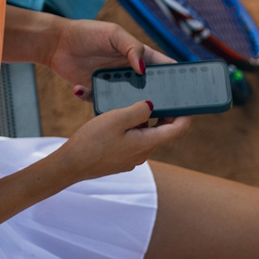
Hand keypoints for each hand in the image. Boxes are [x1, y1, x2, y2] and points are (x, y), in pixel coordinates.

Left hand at [46, 18, 174, 101]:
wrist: (57, 43)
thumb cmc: (87, 33)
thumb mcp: (114, 34)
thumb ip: (132, 48)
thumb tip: (143, 69)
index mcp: (139, 55)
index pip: (163, 67)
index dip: (175, 77)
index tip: (183, 88)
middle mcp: (129, 72)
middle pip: (149, 89)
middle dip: (154, 99)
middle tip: (157, 108)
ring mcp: (114, 84)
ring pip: (127, 101)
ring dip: (123, 105)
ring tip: (118, 106)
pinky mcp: (97, 93)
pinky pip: (101, 103)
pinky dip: (93, 99)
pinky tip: (80, 88)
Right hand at [51, 100, 190, 180]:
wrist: (70, 165)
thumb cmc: (92, 142)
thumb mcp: (116, 119)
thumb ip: (139, 110)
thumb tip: (152, 106)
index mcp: (147, 143)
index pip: (178, 129)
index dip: (186, 115)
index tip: (187, 101)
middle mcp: (143, 153)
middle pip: (162, 131)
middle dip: (163, 112)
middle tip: (158, 94)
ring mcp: (131, 158)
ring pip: (145, 134)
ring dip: (142, 119)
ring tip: (131, 102)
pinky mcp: (120, 159)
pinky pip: (132, 140)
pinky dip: (130, 128)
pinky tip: (116, 118)